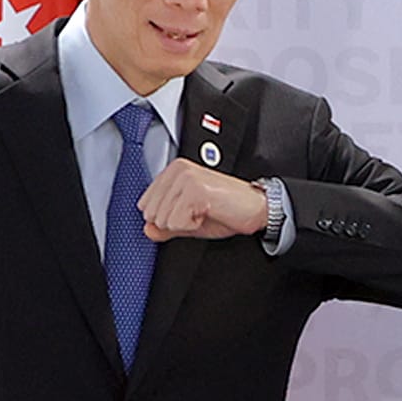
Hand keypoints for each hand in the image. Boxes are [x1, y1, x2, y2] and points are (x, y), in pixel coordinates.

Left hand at [138, 159, 267, 241]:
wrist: (257, 209)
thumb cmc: (228, 210)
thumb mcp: (189, 220)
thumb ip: (166, 224)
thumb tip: (148, 230)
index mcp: (174, 171)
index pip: (145, 204)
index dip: (167, 217)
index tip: (189, 211)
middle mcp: (178, 170)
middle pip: (152, 214)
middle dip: (175, 222)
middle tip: (199, 213)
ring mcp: (186, 179)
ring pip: (163, 220)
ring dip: (186, 224)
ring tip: (205, 212)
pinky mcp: (195, 191)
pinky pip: (177, 223)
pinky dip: (193, 226)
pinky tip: (208, 214)